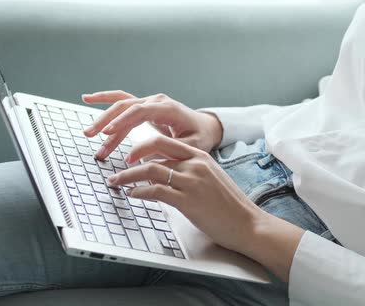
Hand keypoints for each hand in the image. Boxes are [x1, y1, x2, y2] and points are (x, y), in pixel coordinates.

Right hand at [82, 90, 222, 159]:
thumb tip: (151, 161)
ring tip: (89, 134)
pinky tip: (87, 98)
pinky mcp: (143, 106)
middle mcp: (156, 101)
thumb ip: (173, 151)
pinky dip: (104, 98)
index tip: (107, 133)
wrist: (205, 126)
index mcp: (168, 109)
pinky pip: (122, 99)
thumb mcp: (193, 146)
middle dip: (107, 122)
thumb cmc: (200, 136)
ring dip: (103, 118)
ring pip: (121, 106)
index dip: (122, 122)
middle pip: (126, 107)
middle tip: (92, 137)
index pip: (140, 112)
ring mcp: (149, 102)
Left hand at [107, 134, 304, 280]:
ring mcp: (191, 181)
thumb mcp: (211, 179)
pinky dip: (139, 192)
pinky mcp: (188, 201)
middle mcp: (195, 164)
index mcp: (201, 156)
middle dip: (131, 155)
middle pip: (154, 149)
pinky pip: (155, 191)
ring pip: (150, 170)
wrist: (247, 223)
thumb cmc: (230, 205)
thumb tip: (165, 173)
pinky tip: (132, 195)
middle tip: (119, 165)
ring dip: (127, 176)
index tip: (131, 154)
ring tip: (116, 181)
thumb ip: (191, 172)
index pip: (166, 141)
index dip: (144, 145)